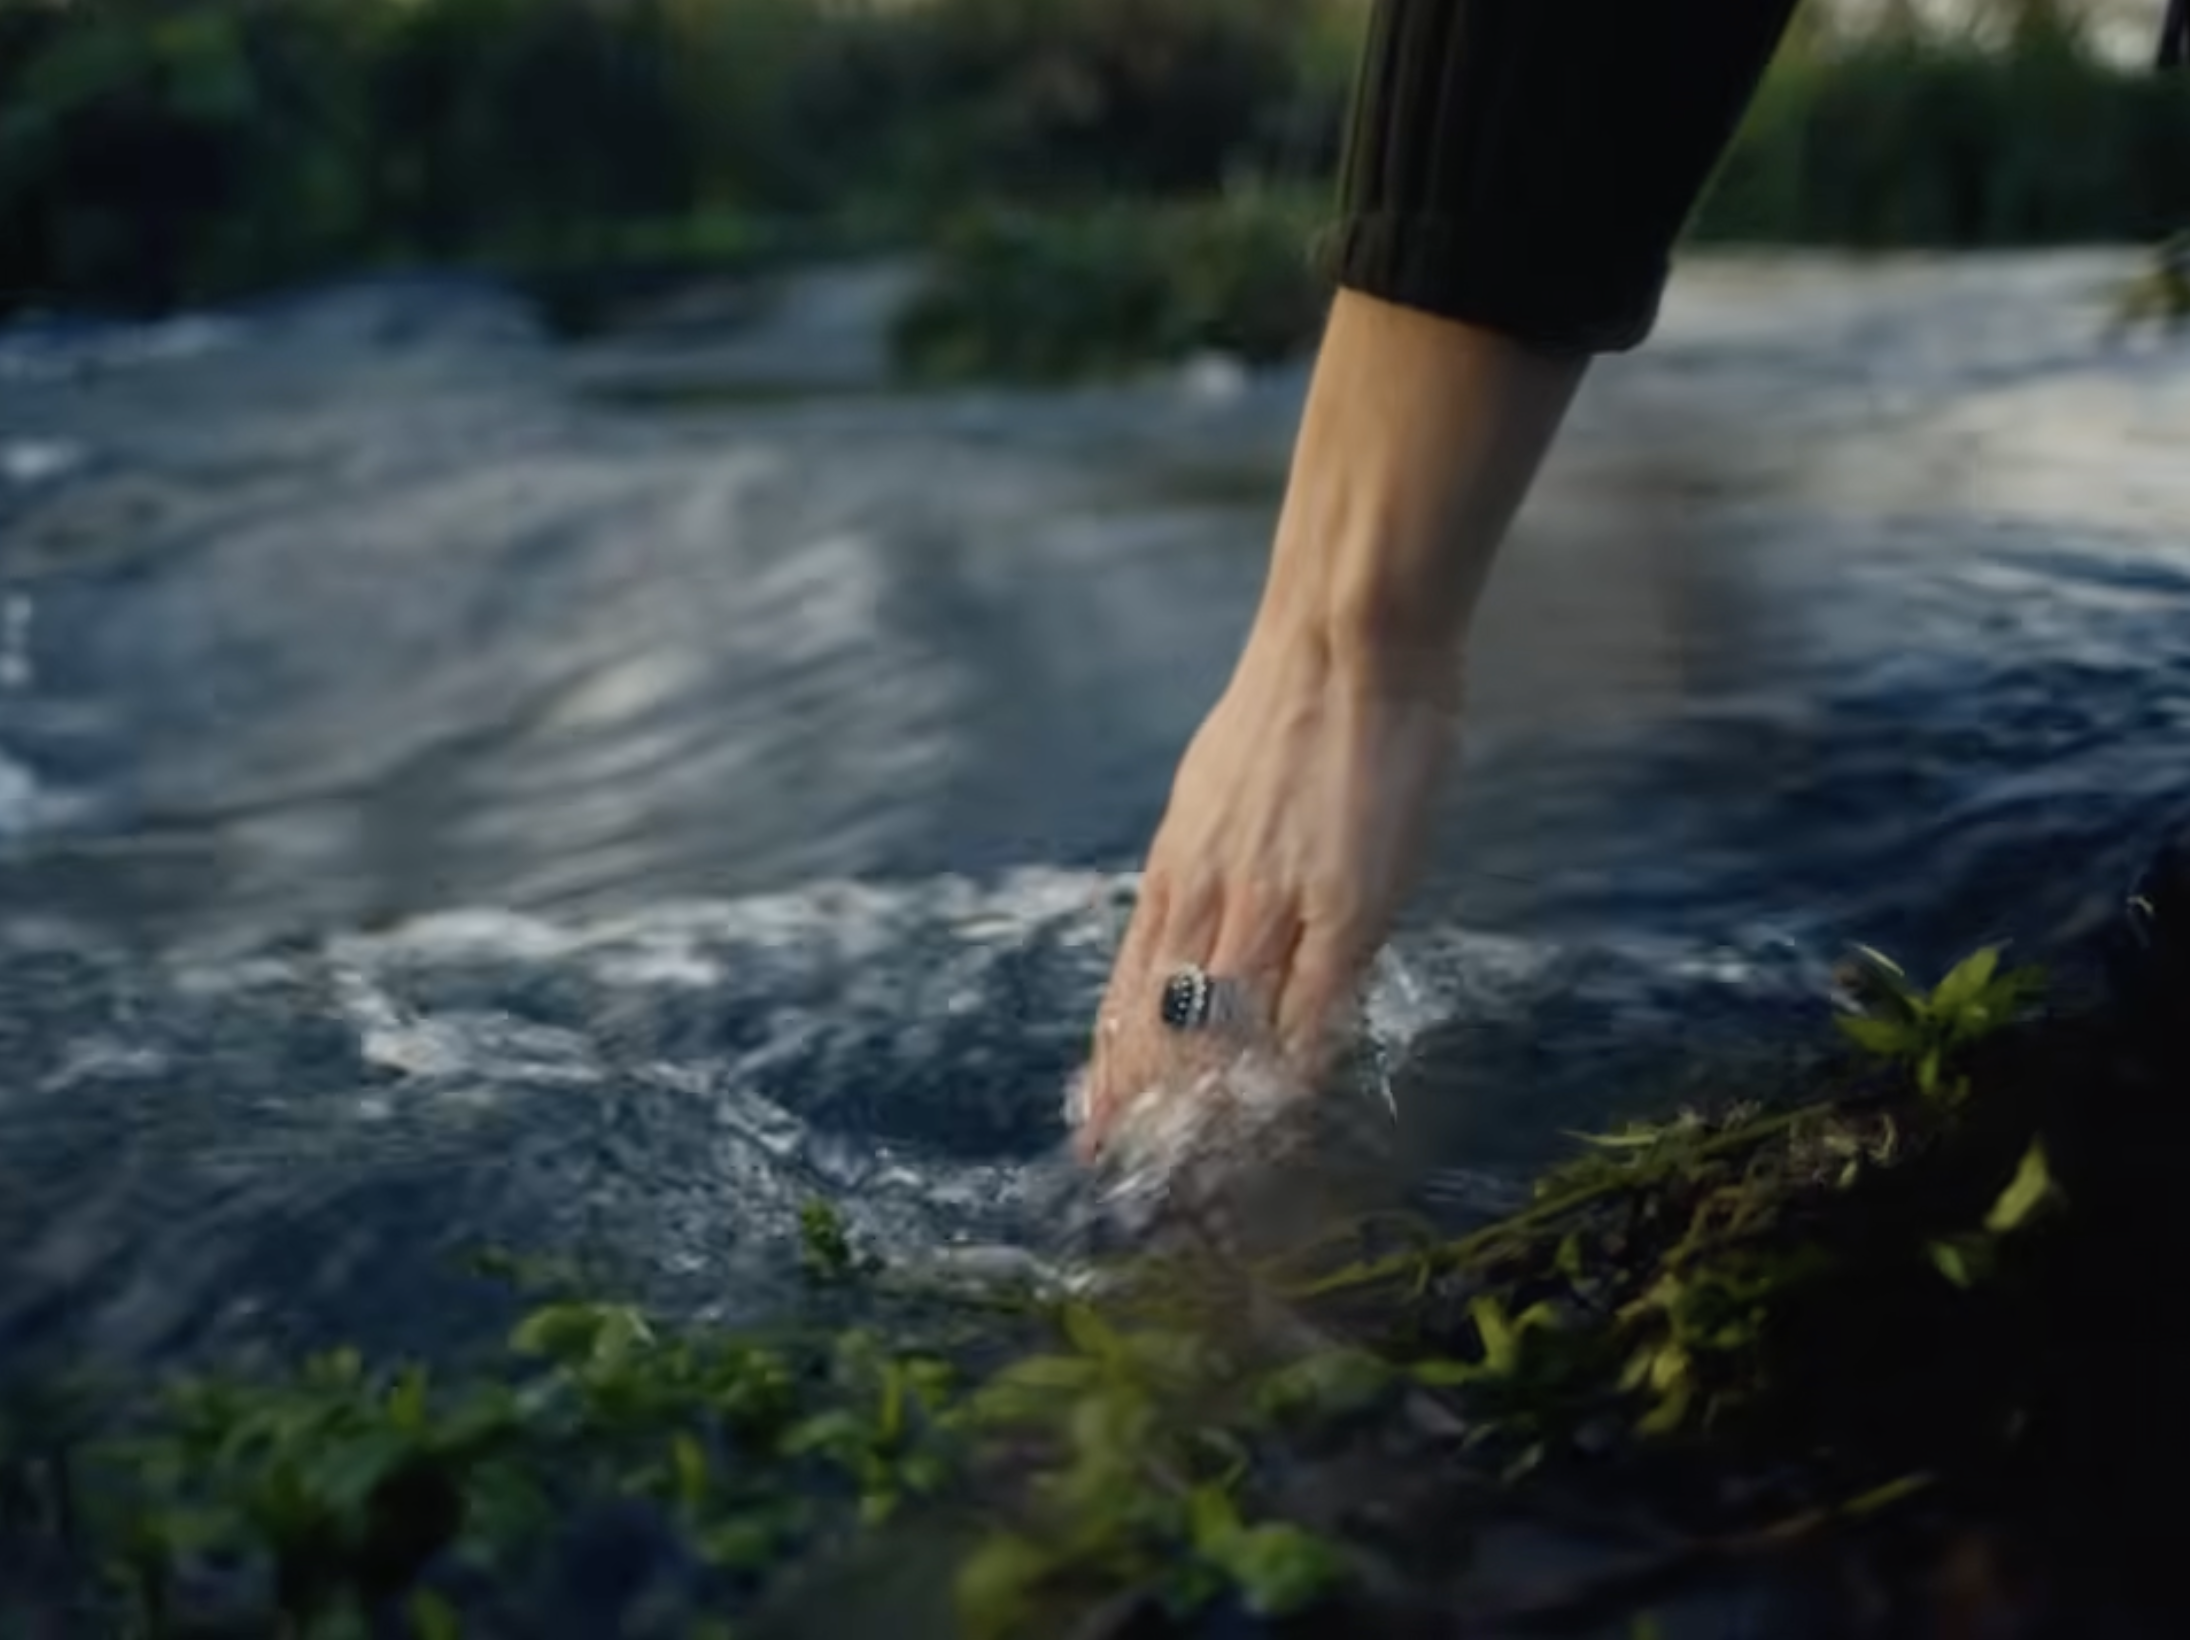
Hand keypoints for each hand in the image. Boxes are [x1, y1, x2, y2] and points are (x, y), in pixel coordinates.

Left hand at [1075, 625, 1458, 1160]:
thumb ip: (1208, 856)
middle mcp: (1206, 892)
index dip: (1111, 1066)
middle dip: (1145, 1108)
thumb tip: (1203, 909)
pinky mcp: (1346, 905)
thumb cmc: (1294, 704)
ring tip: (1195, 1173)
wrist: (1346, 640)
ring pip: (1223, 1027)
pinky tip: (1286, 1114)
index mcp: (1175, 866)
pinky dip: (1295, 1066)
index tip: (1095, 1130)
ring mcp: (1273, 902)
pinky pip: (1312, 1007)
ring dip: (1210, 1105)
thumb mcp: (1217, 789)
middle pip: (1162, 1024)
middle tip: (1133, 1178)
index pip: (1128, 989)